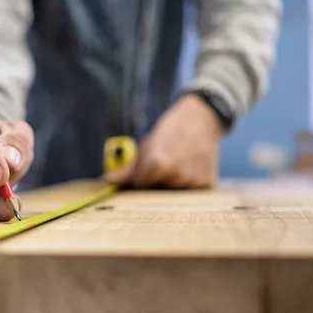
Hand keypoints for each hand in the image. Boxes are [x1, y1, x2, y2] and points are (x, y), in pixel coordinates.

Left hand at [104, 95, 223, 187]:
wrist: (201, 118)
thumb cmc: (170, 131)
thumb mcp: (146, 146)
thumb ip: (127, 169)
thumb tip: (105, 182)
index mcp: (158, 165)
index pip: (139, 187)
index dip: (141, 179)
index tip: (147, 169)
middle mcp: (176, 176)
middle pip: (157, 193)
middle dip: (156, 184)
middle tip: (166, 165)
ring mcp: (193, 182)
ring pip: (174, 194)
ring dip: (173, 184)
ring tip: (180, 163)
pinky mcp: (207, 185)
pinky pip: (191, 193)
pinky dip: (189, 184)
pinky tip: (191, 167)